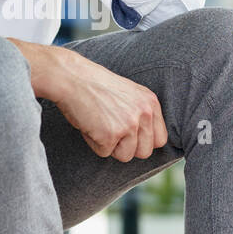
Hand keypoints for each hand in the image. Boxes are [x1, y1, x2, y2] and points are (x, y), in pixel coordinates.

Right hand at [37, 44, 169, 161]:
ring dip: (110, 147)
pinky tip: (90, 125)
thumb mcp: (128, 94)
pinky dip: (94, 143)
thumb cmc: (94, 85)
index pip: (160, 139)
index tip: (129, 136)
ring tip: (100, 126)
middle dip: (127, 148)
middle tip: (111, 132)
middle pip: (145, 152)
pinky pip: (104, 153)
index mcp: (150, 103)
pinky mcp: (110, 135)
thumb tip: (144, 140)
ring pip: (125, 156)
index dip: (143, 142)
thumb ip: (140, 113)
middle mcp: (144, 113)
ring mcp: (128, 125)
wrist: (72, 77)